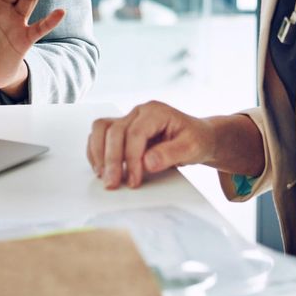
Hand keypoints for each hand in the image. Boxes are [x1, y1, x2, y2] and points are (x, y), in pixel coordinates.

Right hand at [87, 101, 215, 189]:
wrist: (198, 137)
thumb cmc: (196, 140)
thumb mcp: (192, 148)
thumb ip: (170, 154)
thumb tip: (147, 163)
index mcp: (155, 112)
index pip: (134, 133)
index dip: (131, 158)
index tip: (133, 181)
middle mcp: (138, 112)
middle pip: (114, 131)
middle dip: (112, 159)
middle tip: (113, 183)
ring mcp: (128, 119)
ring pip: (101, 128)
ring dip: (99, 153)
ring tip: (103, 176)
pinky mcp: (122, 130)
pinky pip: (100, 135)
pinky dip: (97, 151)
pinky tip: (101, 169)